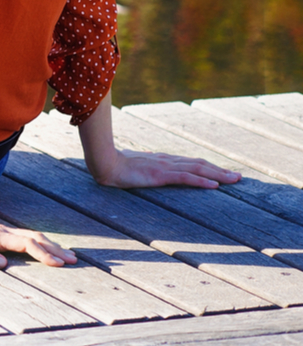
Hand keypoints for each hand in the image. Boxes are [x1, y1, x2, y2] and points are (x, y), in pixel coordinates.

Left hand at [0, 213, 76, 267]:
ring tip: (70, 256)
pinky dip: (43, 242)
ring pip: (33, 236)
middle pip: (34, 238)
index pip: (24, 244)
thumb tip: (2, 263)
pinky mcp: (3, 234)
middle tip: (74, 261)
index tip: (57, 263)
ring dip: (52, 245)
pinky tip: (51, 249)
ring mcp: (4, 231)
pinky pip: (28, 237)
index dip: (42, 253)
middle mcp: (2, 231)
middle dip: (55, 249)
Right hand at [89, 147, 241, 188]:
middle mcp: (168, 161)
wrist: (105, 163)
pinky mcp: (160, 175)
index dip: (210, 167)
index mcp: (164, 160)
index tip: (224, 172)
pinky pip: (186, 178)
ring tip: (234, 180)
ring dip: (218, 175)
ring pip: (198, 169)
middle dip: (221, 170)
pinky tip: (214, 185)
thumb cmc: (117, 164)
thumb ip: (147, 167)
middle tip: (239, 176)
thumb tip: (150, 169)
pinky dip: (202, 180)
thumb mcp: (136, 166)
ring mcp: (165, 167)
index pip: (192, 162)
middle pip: (200, 164)